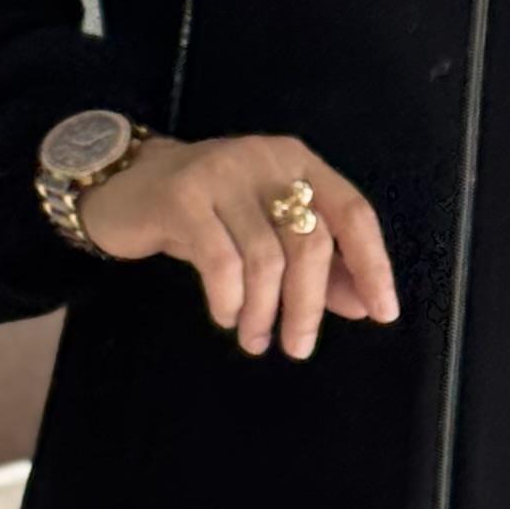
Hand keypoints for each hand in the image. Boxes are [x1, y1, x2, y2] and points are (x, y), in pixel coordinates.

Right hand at [78, 131, 398, 357]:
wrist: (127, 187)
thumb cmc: (209, 215)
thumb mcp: (267, 234)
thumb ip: (319, 265)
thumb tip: (366, 305)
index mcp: (299, 163)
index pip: (352, 212)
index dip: (372, 264)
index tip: (382, 313)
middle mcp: (267, 160)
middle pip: (309, 241)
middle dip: (308, 305)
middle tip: (298, 348)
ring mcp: (223, 174)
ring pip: (265, 257)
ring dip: (263, 311)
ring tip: (254, 340)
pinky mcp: (182, 197)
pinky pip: (220, 261)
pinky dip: (228, 299)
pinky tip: (226, 316)